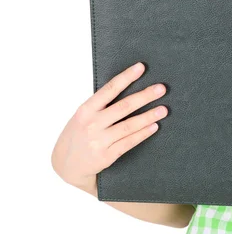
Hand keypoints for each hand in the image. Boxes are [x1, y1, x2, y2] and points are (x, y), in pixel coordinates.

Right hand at [51, 62, 168, 193]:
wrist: (66, 165)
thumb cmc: (78, 134)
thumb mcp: (83, 116)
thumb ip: (101, 104)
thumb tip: (129, 86)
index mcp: (86, 110)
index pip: (109, 89)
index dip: (126, 77)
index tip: (141, 67)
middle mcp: (92, 124)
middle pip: (124, 107)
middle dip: (145, 96)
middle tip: (161, 89)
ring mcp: (99, 141)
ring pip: (129, 125)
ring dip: (149, 116)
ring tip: (163, 109)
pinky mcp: (106, 156)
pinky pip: (129, 142)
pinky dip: (143, 133)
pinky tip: (154, 126)